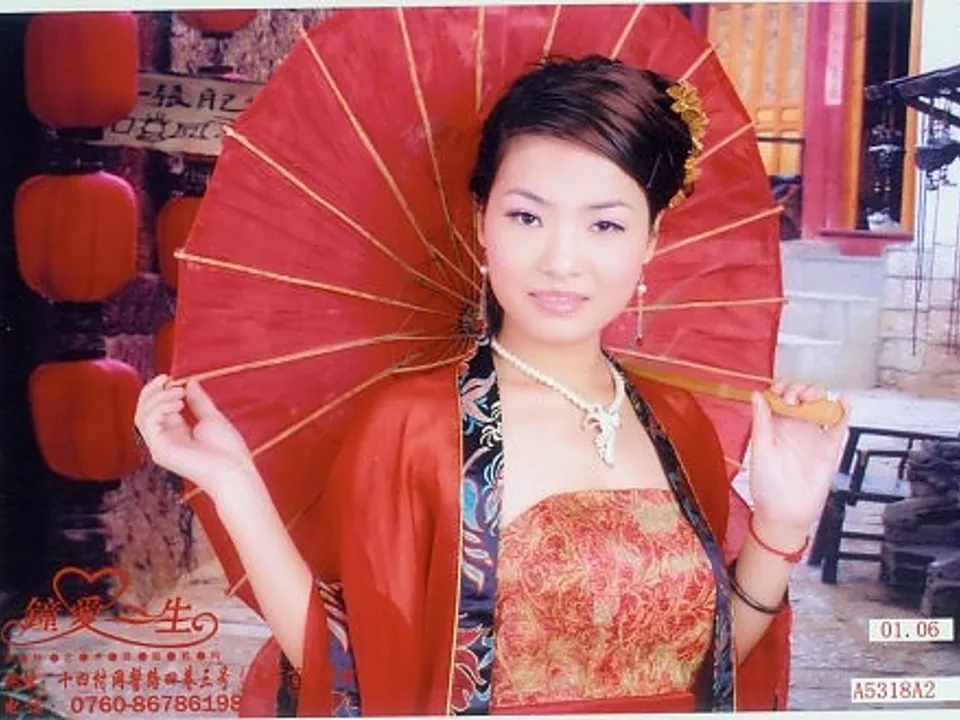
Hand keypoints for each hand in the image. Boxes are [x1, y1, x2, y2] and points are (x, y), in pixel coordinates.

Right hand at [134, 374, 257, 498]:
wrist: (233, 470)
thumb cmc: (227, 449)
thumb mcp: (210, 417)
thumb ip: (197, 400)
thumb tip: (190, 381)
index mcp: (175, 431)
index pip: (154, 407)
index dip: (158, 390)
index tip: (170, 377)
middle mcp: (164, 438)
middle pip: (142, 410)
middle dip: (151, 391)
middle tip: (167, 379)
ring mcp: (160, 446)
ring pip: (141, 416)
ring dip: (157, 398)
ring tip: (179, 393)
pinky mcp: (160, 451)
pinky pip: (147, 424)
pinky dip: (159, 408)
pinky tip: (179, 404)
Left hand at [748, 380, 850, 532]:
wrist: (785, 512)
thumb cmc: (766, 484)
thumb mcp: (760, 449)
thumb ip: (762, 421)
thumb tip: (757, 394)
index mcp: (775, 426)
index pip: (780, 397)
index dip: (781, 388)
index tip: (780, 392)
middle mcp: (794, 427)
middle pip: (802, 396)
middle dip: (800, 389)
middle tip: (795, 398)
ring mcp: (813, 436)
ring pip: (820, 406)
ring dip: (818, 395)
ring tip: (812, 397)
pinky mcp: (829, 447)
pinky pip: (839, 425)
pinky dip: (843, 411)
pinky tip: (843, 400)